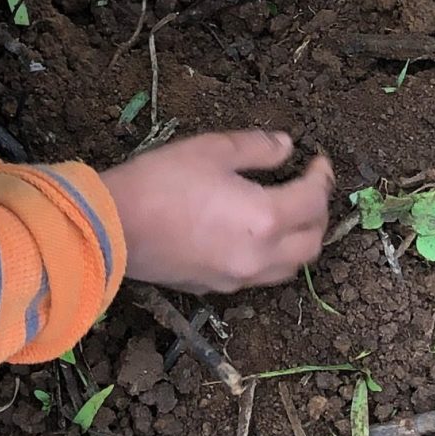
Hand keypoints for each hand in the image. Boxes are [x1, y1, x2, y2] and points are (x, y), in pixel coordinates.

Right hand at [101, 129, 333, 292]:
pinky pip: (259, 278)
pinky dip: (271, 258)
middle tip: (309, 188)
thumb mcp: (212, 150)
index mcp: (265, 218)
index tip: (317, 160)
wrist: (112, 228)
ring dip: (299, 242)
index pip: (314, 201)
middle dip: (319, 214)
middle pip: (312, 244)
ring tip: (289, 215)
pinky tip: (255, 236)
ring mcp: (237, 278)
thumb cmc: (161, 182)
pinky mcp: (215, 288)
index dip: (323, 177)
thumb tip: (286, 147)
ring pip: (290, 269)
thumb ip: (257, 148)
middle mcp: (259, 256)